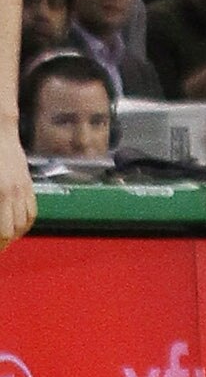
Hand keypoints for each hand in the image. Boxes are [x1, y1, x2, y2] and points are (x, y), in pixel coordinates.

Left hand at [0, 130, 35, 250]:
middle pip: (14, 230)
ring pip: (26, 222)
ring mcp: (24, 188)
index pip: (3, 232)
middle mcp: (15, 193)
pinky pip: (32, 209)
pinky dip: (26, 222)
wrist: (2, 134)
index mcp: (1, 194)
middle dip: (4, 243)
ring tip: (4, 239)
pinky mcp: (27, 184)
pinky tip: (16, 225)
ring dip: (15, 234)